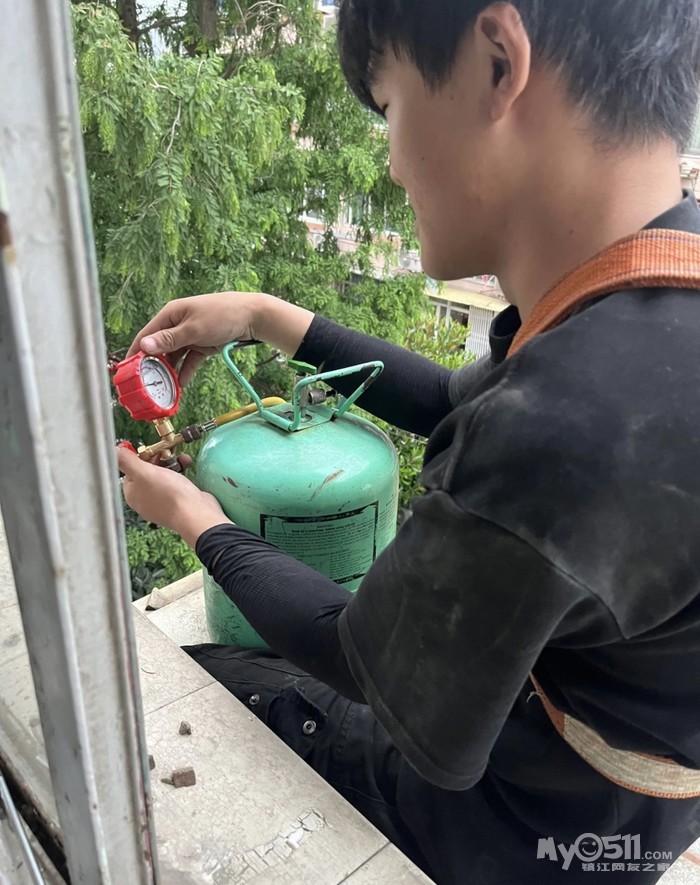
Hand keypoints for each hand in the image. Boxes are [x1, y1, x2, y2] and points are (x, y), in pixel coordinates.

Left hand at [117, 446, 230, 547]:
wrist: (195, 513)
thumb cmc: (169, 495)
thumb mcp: (144, 473)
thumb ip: (127, 461)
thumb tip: (114, 451)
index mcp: (133, 495)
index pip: (130, 471)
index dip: (140, 458)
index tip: (151, 450)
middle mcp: (145, 500)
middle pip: (147, 472)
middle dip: (158, 459)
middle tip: (166, 451)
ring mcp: (162, 502)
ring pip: (163, 476)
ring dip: (172, 463)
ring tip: (180, 457)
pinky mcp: (178, 501)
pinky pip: (176, 482)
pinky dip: (181, 471)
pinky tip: (186, 465)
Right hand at [126, 292, 314, 386]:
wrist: (252, 316)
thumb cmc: (222, 315)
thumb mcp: (194, 329)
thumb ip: (169, 340)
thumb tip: (144, 347)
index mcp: (170, 315)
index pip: (146, 336)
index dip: (135, 353)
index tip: (126, 372)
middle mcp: (177, 324)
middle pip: (159, 348)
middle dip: (152, 367)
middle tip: (145, 386)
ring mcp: (190, 335)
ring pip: (174, 357)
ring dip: (169, 372)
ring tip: (163, 391)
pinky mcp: (202, 344)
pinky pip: (189, 360)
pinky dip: (185, 372)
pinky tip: (181, 387)